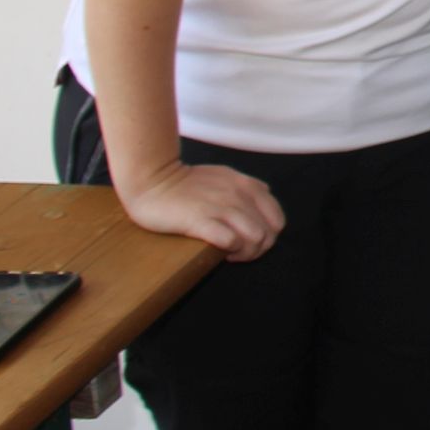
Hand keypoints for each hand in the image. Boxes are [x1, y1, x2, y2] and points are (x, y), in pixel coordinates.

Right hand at [117, 159, 284, 260]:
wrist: (151, 180)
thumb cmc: (185, 182)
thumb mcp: (224, 175)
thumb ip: (246, 185)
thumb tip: (265, 191)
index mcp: (248, 186)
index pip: (277, 220)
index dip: (268, 237)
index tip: (248, 241)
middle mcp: (239, 196)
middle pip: (269, 234)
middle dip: (258, 250)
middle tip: (238, 252)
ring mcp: (221, 207)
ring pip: (255, 238)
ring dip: (246, 253)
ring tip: (230, 254)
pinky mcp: (200, 220)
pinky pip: (230, 240)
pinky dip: (230, 250)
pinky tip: (219, 252)